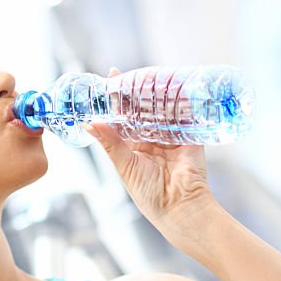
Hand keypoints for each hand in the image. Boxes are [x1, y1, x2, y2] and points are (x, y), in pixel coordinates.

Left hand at [85, 67, 215, 227]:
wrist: (180, 207)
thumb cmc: (150, 194)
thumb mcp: (125, 167)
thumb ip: (110, 144)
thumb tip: (90, 124)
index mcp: (132, 147)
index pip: (123, 117)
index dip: (116, 99)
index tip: (110, 78)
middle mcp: (151, 139)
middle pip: (142, 109)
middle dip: (136, 92)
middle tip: (129, 73)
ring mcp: (170, 136)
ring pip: (161, 109)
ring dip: (156, 94)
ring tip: (149, 75)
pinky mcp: (189, 136)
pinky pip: (183, 115)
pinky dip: (179, 102)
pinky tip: (173, 86)